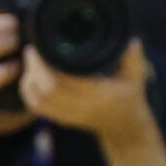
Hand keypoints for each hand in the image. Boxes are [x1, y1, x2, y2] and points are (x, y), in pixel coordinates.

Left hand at [21, 37, 153, 149]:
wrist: (124, 126)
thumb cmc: (129, 96)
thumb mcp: (136, 76)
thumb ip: (133, 57)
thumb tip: (131, 39)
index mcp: (99, 96)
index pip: (66, 81)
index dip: (47, 64)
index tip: (41, 47)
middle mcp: (82, 108)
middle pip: (47, 91)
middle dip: (34, 69)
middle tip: (31, 51)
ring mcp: (70, 116)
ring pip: (39, 101)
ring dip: (29, 81)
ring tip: (29, 63)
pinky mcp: (62, 119)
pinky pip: (38, 108)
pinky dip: (28, 93)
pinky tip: (29, 79)